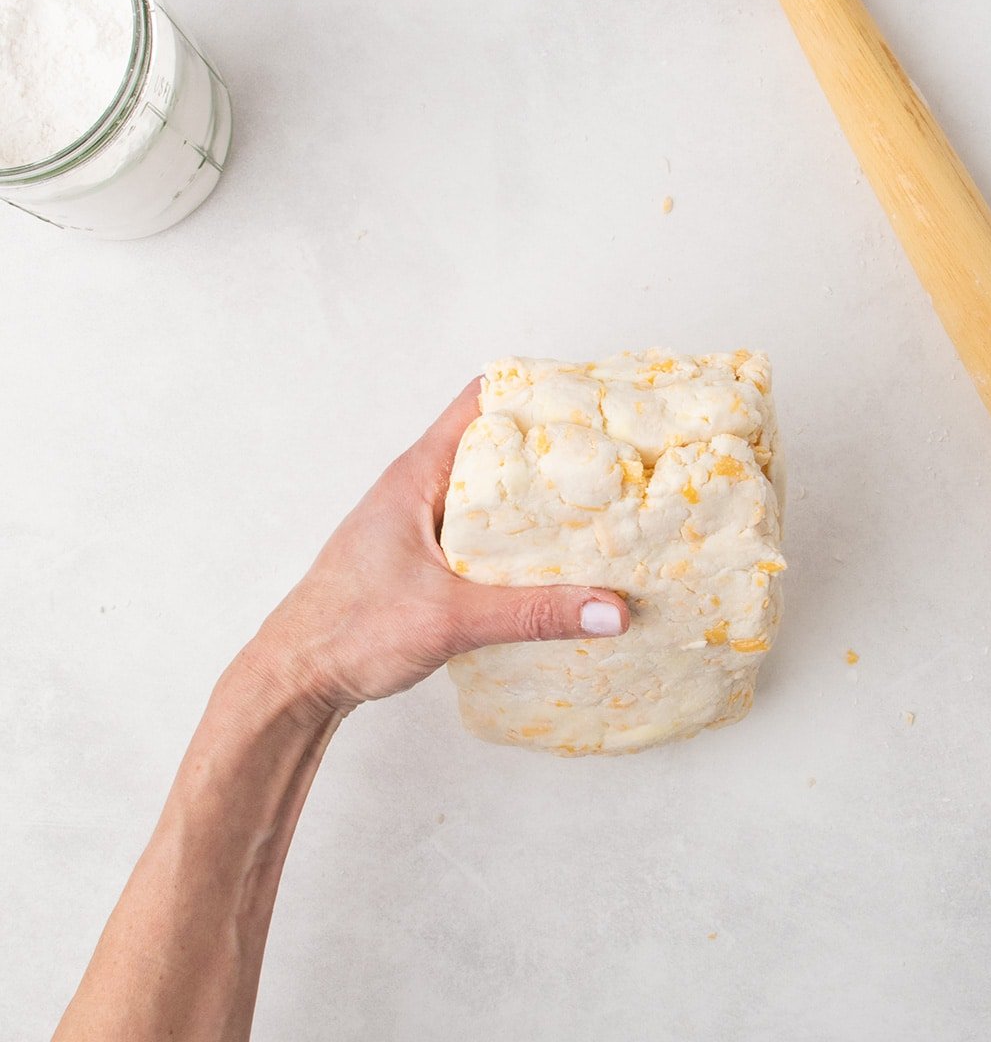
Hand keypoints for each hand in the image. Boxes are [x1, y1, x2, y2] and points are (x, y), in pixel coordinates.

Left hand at [243, 380, 629, 718]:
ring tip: (596, 508)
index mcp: (417, 476)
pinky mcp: (422, 559)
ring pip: (487, 493)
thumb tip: (612, 611)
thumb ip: (534, 613)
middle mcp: (418, 488)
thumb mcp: (451, 620)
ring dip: (533, 498)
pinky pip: (479, 532)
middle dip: (548, 448)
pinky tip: (551, 563)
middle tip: (609, 459)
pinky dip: (515, 537)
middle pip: (493, 445)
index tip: (589, 399)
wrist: (293, 680)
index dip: (534, 392)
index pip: (480, 402)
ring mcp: (417, 523)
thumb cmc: (350, 633)